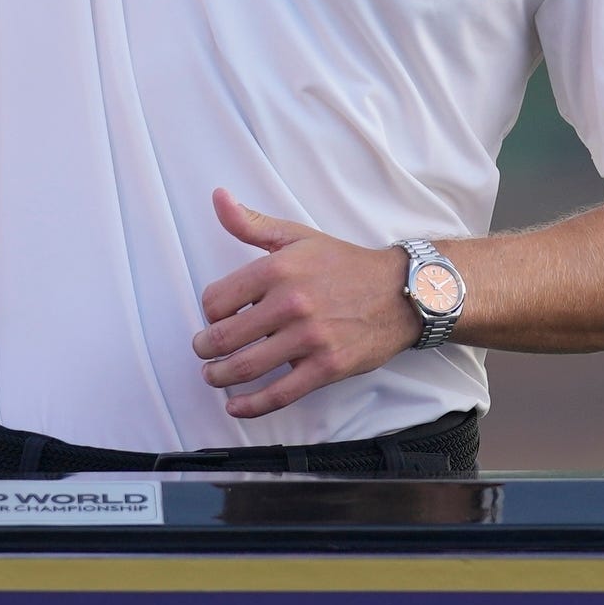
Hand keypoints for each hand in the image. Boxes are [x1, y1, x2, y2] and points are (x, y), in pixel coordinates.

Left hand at [190, 188, 417, 420]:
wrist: (400, 292)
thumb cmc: (345, 265)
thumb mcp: (297, 236)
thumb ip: (251, 224)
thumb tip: (218, 198)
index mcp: (277, 270)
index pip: (217, 299)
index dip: (209, 311)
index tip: (214, 316)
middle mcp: (290, 304)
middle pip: (225, 337)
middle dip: (205, 348)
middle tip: (203, 351)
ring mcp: (309, 339)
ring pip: (246, 367)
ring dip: (220, 376)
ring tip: (213, 375)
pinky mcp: (326, 368)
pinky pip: (280, 394)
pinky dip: (252, 405)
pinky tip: (236, 406)